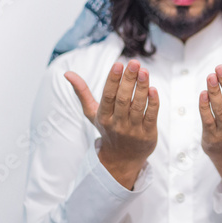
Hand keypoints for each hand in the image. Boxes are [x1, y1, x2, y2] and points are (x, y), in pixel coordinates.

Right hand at [64, 60, 158, 189]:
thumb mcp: (93, 113)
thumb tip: (67, 73)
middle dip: (129, 80)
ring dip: (142, 88)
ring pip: (138, 106)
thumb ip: (82, 92)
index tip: (118, 64)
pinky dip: (153, 103)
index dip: (113, 80)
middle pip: (123, 99)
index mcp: (103, 116)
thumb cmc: (108, 129)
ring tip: (144, 71)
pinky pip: (151, 117)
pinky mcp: (148, 134)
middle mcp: (117, 124)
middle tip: (134, 62)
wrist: (122, 159)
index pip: (108, 96)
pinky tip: (153, 89)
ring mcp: (133, 130)